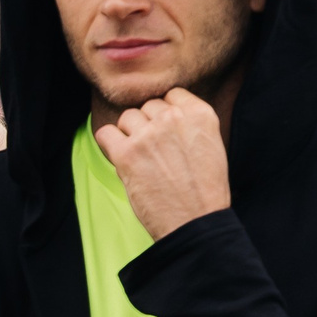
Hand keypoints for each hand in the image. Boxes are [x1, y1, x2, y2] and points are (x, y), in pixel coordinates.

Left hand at [94, 90, 232, 239]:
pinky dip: (109, 144)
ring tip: (142, 159)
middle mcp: (173, 118)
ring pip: (127, 118)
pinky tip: (121, 158)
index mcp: (200, 114)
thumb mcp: (211, 145)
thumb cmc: (204, 190)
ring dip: (129, 135)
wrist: (196, 221)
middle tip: (155, 152)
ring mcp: (148, 134)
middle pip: (147, 106)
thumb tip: (164, 112)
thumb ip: (188, 124)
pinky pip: (105, 134)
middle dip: (148, 125)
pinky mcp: (126, 153)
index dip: (165, 113)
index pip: (171, 94)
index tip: (166, 132)